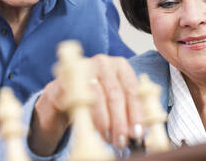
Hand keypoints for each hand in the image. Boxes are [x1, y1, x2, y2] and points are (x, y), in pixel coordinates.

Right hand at [27, 54, 142, 154]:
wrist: (65, 90)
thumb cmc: (97, 94)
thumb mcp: (115, 96)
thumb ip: (128, 108)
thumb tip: (140, 130)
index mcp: (120, 66)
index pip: (132, 89)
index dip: (136, 113)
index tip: (138, 133)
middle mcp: (104, 63)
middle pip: (115, 95)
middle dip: (120, 122)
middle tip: (122, 141)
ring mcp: (84, 68)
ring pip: (98, 98)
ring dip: (105, 122)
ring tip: (109, 139)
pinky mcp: (67, 79)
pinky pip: (79, 100)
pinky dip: (88, 117)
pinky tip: (93, 130)